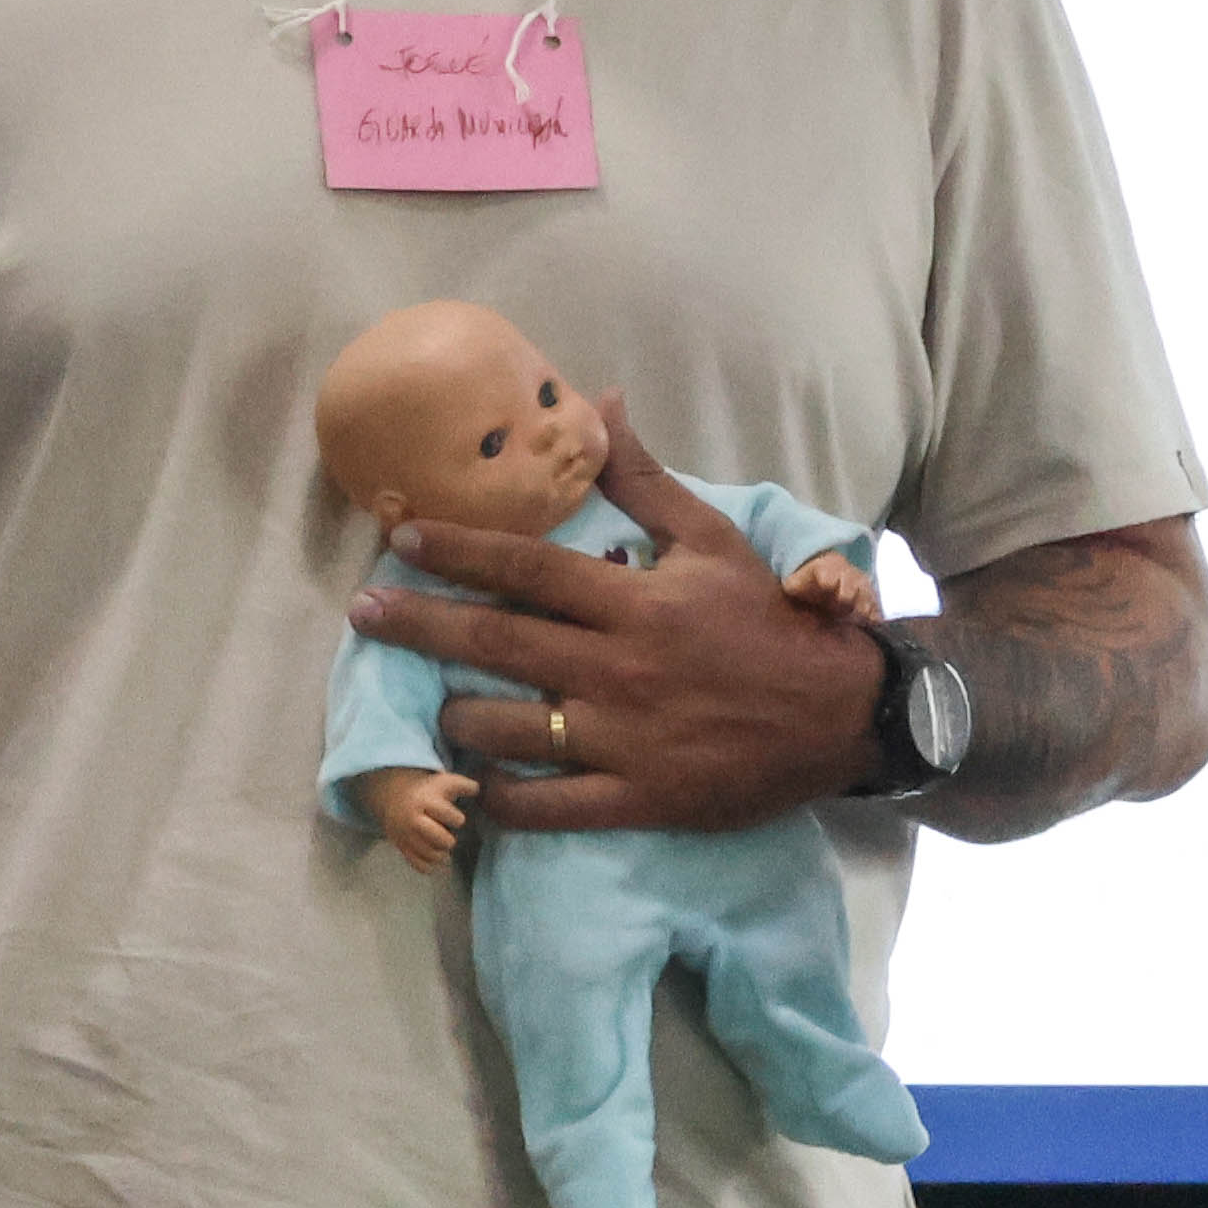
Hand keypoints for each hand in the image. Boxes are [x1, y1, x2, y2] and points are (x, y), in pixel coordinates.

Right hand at [351, 765, 473, 872]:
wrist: (394, 795)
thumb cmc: (428, 791)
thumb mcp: (445, 782)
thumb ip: (465, 786)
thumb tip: (477, 789)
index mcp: (425, 802)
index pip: (449, 817)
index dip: (456, 819)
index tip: (455, 818)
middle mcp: (413, 820)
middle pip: (440, 840)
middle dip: (448, 840)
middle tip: (447, 837)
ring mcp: (405, 834)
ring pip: (430, 855)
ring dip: (441, 855)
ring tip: (442, 848)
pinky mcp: (401, 846)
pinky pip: (417, 864)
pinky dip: (429, 865)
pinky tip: (434, 858)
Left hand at [357, 416, 886, 837]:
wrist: (843, 715)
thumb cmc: (772, 623)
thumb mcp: (715, 541)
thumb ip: (647, 481)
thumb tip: (601, 403)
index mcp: (636, 601)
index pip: (526, 566)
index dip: (456, 551)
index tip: (401, 539)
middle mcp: (619, 667)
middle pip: (496, 641)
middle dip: (419, 624)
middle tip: (363, 614)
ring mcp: (624, 738)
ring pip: (508, 727)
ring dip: (454, 715)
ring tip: (425, 705)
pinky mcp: (639, 797)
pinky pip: (549, 805)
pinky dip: (500, 799)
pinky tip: (472, 787)